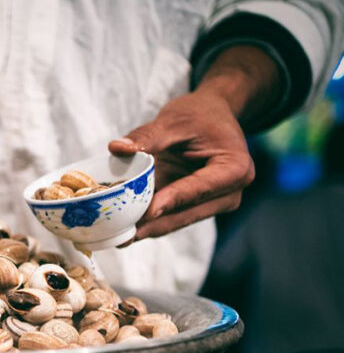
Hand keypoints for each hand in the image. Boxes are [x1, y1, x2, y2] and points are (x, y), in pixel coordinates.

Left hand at [108, 46, 279, 241]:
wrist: (212, 115)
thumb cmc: (199, 115)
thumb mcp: (173, 120)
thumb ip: (147, 137)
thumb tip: (118, 148)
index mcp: (234, 169)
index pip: (198, 189)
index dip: (171, 201)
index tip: (148, 213)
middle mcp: (230, 192)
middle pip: (188, 213)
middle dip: (154, 225)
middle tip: (124, 237)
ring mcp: (215, 203)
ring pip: (177, 220)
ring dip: (149, 228)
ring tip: (118, 237)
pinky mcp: (197, 206)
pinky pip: (171, 216)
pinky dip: (149, 220)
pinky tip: (124, 228)